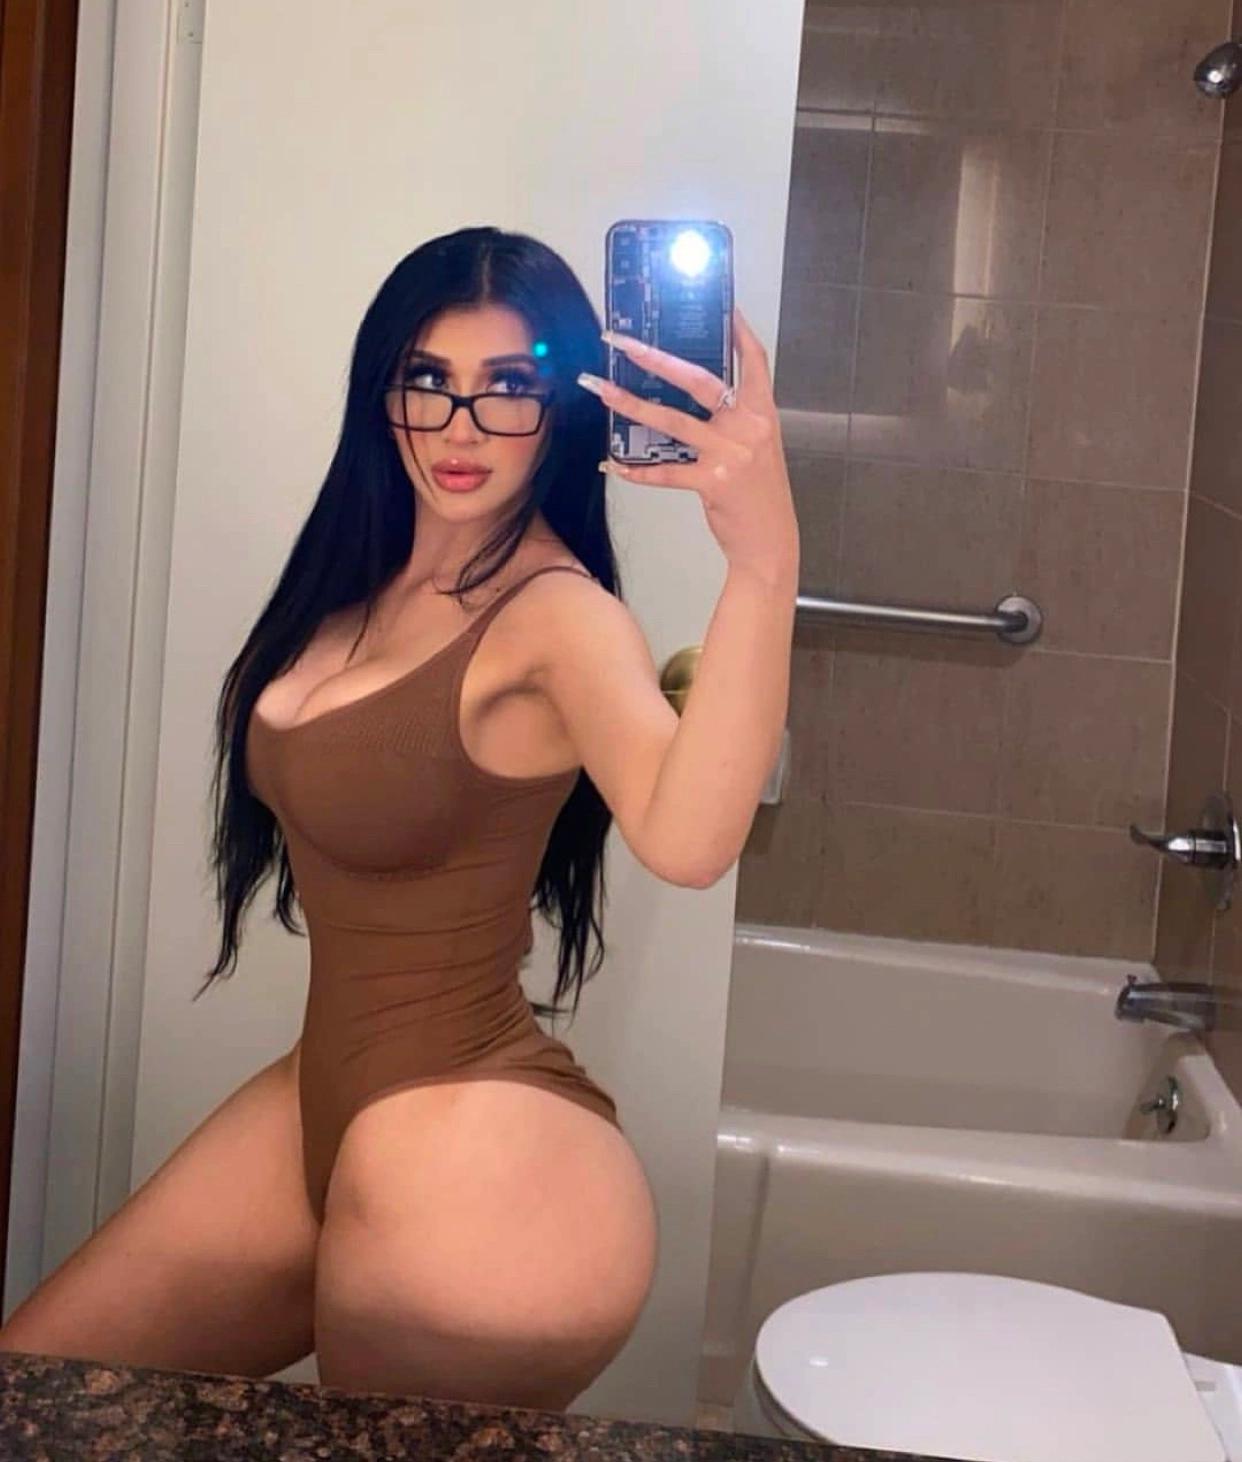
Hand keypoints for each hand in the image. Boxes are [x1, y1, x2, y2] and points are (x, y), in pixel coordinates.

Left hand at [578, 306, 799, 581]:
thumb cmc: (759, 494)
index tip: (722, 305)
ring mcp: (730, 454)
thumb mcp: (757, 448)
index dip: (738, 331)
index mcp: (763, 413)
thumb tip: (694, 400)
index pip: (753, 360)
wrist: (770, 542)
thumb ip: (734, 421)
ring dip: (631, 404)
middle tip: (622, 341)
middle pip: (698, 379)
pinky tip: (612, 464)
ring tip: (601, 389)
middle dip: (655, 357)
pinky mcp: (712, 483)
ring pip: (672, 420)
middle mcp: (748, 427)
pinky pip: (665, 471)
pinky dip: (636, 469)